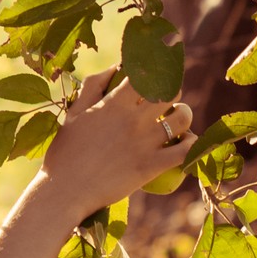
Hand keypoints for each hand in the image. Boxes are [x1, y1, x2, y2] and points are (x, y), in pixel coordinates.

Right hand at [41, 68, 194, 221]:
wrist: (65, 191)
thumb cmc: (65, 152)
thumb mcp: (73, 113)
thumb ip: (93, 86)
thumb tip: (115, 67)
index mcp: (113, 103)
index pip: (145, 73)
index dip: (155, 66)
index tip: (157, 67)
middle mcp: (133, 119)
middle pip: (170, 91)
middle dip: (173, 88)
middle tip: (168, 95)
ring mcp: (145, 143)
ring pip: (183, 118)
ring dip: (185, 114)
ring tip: (179, 117)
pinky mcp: (152, 166)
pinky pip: (184, 151)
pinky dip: (192, 143)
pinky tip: (188, 141)